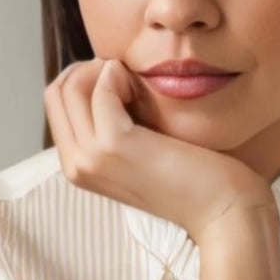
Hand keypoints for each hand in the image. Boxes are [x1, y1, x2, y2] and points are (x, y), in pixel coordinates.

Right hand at [43, 57, 277, 242]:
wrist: (223, 210)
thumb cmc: (194, 177)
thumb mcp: (145, 150)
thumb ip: (119, 125)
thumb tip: (109, 79)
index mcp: (80, 167)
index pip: (57, 104)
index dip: (86, 78)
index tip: (122, 78)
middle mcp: (76, 165)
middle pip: (56, 92)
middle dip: (89, 70)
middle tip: (128, 75)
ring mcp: (91, 157)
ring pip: (70, 88)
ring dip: (104, 71)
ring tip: (137, 83)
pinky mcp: (114, 145)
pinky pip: (99, 90)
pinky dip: (118, 75)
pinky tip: (143, 85)